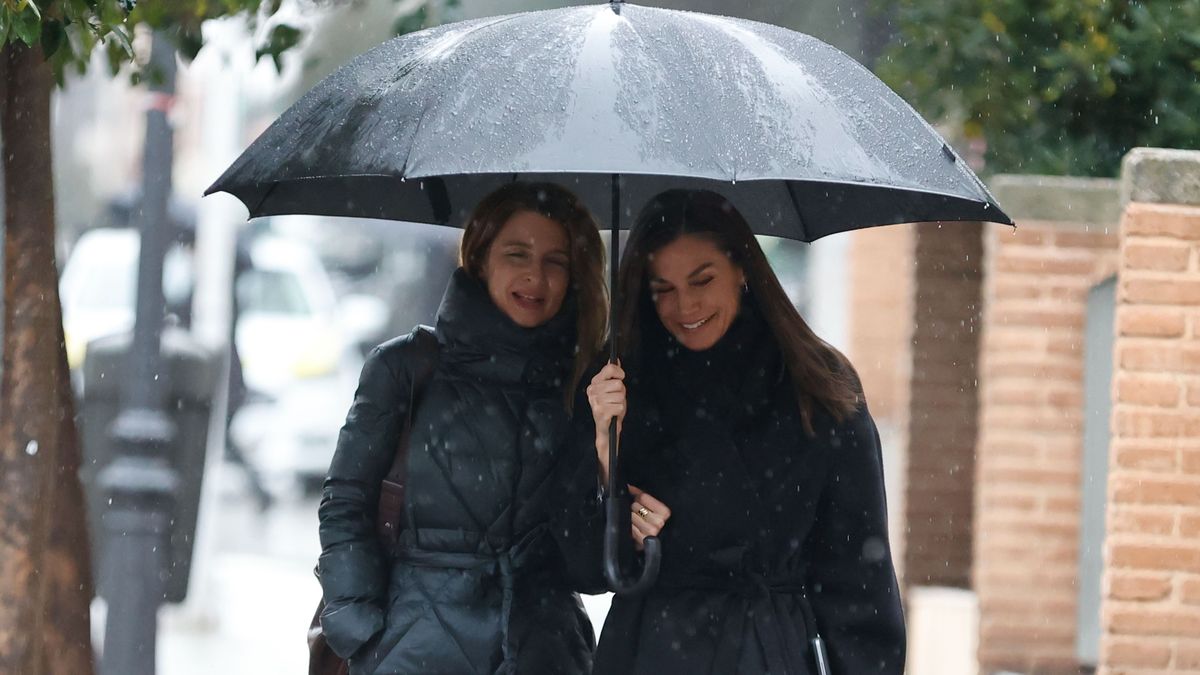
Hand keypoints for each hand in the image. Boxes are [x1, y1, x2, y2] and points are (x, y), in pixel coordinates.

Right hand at [586, 362, 624, 481]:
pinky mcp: (600, 411)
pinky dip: (620, 411)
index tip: (621, 377)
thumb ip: (613, 374)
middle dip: (621, 393)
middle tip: (616, 399)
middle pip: (618, 384)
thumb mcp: (612, 389)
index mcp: (594, 383)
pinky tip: (613, 414)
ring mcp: (595, 401)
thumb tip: (615, 359)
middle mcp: (592, 391)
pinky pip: (620, 406)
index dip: (619, 372)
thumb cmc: (610, 407)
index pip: (609, 369)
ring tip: (614, 407)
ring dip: (621, 402)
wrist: (607, 429)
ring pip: (620, 395)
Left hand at [629, 485, 670, 550]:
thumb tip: (631, 487)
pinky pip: (630, 526)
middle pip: (636, 505)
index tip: (634, 494)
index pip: (643, 496)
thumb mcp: (657, 509)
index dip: (636, 494)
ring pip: (631, 515)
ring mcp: (650, 531)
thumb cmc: (657, 524)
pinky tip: (636, 528)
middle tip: (639, 513)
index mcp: (665, 512)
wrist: (659, 545)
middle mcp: (659, 522)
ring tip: (638, 521)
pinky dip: (630, 526)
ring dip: (632, 517)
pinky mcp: (642, 539)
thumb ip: (646, 498)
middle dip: (635, 507)